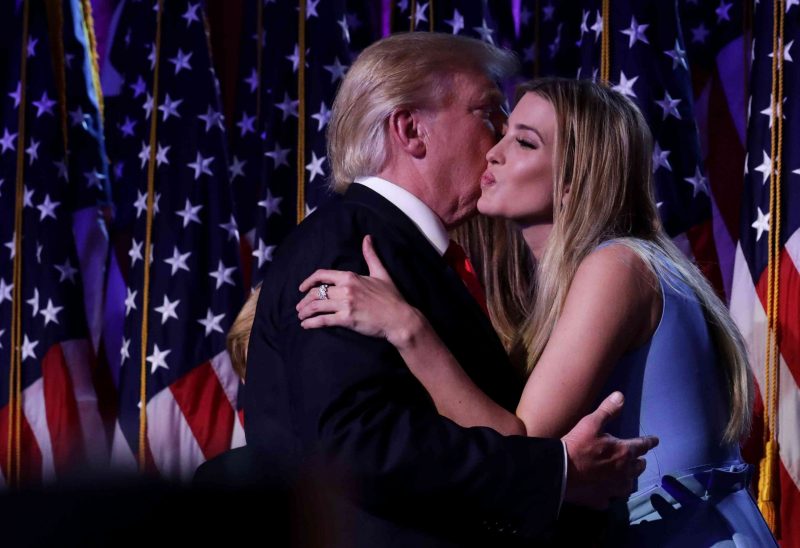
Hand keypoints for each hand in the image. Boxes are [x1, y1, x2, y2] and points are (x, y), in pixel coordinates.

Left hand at [297, 235, 423, 347]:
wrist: (400, 318)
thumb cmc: (392, 297)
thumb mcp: (381, 273)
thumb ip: (371, 256)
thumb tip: (367, 238)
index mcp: (351, 277)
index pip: (322, 275)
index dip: (308, 281)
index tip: (301, 287)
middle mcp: (346, 289)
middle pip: (316, 292)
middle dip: (304, 300)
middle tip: (300, 307)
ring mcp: (346, 304)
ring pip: (316, 306)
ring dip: (305, 312)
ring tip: (301, 316)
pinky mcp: (347, 320)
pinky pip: (323, 320)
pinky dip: (311, 323)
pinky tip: (306, 325)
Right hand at [562, 391, 658, 508]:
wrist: (559, 471)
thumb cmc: (577, 445)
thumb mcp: (590, 423)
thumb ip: (607, 410)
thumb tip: (620, 396)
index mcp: (624, 452)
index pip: (642, 445)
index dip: (649, 441)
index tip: (655, 440)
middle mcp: (624, 472)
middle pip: (639, 467)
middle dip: (639, 461)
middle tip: (637, 459)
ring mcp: (614, 489)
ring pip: (628, 485)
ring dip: (628, 479)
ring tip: (624, 476)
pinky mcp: (602, 500)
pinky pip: (610, 498)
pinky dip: (609, 494)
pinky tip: (605, 492)